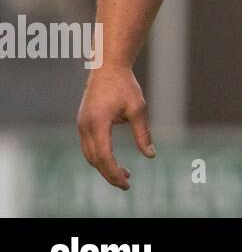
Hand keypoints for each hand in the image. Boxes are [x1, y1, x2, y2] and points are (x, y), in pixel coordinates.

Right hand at [77, 65, 154, 189]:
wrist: (108, 67)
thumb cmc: (125, 86)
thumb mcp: (138, 109)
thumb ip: (143, 133)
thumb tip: (150, 155)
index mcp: (97, 124)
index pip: (103, 156)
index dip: (113, 172)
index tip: (126, 183)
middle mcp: (85, 127)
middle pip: (94, 160)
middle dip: (109, 174)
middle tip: (126, 184)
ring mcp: (81, 125)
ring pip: (89, 155)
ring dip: (104, 167)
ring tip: (124, 174)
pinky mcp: (82, 123)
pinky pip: (88, 146)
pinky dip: (99, 157)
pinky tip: (113, 160)